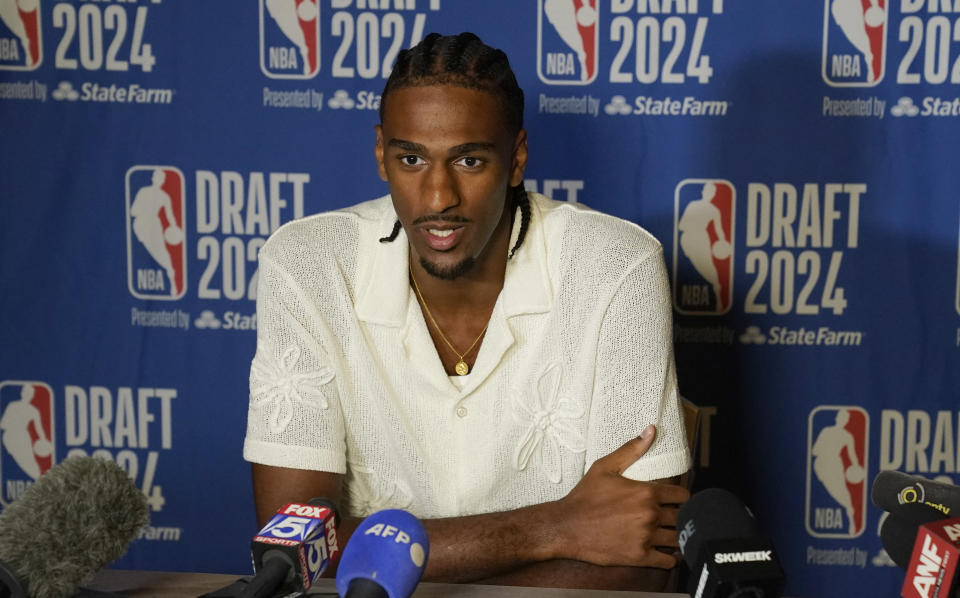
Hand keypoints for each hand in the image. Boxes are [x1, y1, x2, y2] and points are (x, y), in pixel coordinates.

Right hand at [552, 425, 689, 567]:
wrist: (566, 527)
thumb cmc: (584, 497)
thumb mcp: (605, 467)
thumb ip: (631, 449)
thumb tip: (651, 430)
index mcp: (646, 492)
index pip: (683, 496)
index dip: (681, 497)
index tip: (675, 500)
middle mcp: (649, 514)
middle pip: (682, 517)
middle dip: (679, 516)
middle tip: (670, 517)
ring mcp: (645, 537)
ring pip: (677, 539)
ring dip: (676, 536)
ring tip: (669, 533)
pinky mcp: (639, 557)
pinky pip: (669, 561)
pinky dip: (670, 557)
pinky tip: (664, 551)